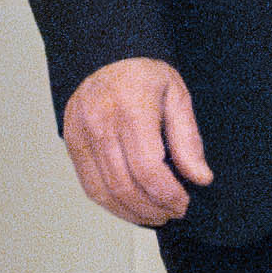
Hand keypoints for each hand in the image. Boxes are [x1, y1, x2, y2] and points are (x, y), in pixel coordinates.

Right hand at [62, 55, 208, 227]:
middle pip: (125, 184)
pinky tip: (132, 208)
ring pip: (104, 192)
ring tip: (156, 216)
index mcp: (132, 107)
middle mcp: (101, 122)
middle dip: (152, 208)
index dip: (168, 195)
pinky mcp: (71, 144)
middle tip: (173, 213)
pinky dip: (112, 205)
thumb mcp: (177, 96)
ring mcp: (81, 134)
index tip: (184, 203)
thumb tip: (200, 178)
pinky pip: (89, 186)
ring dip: (132, 212)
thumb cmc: (145, 76)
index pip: (148, 168)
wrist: (106, 57)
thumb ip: (188, 139)